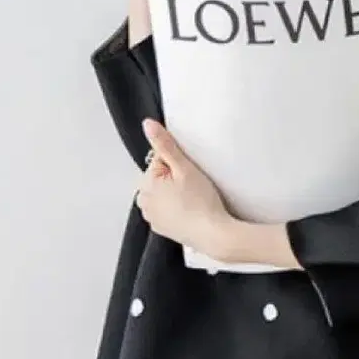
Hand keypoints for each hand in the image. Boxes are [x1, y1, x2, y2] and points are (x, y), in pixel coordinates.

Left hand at [135, 118, 231, 254]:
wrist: (214, 234)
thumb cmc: (201, 202)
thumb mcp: (184, 167)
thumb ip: (164, 144)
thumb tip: (147, 125)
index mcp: (145, 184)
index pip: (159, 160)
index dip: (177, 163)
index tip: (189, 173)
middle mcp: (144, 202)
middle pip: (159, 178)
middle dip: (174, 178)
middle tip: (193, 186)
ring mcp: (152, 218)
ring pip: (163, 194)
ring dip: (174, 193)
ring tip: (193, 199)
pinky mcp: (162, 229)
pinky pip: (167, 210)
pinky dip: (176, 209)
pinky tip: (190, 210)